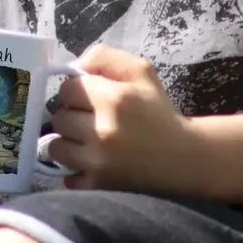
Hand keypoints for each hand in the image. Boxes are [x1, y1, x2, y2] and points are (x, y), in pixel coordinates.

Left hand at [43, 45, 205, 193]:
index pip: (67, 90)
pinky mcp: (98, 185)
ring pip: (56, 147)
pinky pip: (67, 177)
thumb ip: (104, 57)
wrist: (186, 159)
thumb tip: (73, 66)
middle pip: (59, 119)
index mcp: (114, 99)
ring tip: (91, 143)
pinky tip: (94, 164)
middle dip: (73, 117)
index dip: (79, 92)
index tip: (94, 99)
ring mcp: (98, 162)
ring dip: (70, 144)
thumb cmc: (159, 112)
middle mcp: (102, 131)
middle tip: (94, 121)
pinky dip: (76, 171)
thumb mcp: (140, 72)